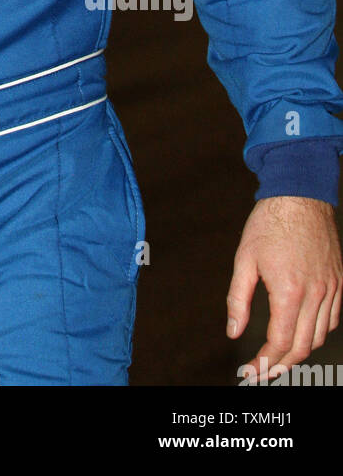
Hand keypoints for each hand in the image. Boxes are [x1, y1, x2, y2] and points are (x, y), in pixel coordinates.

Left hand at [227, 196, 342, 380]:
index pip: (279, 342)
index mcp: (288, 291)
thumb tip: (233, 332)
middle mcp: (314, 294)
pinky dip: (318, 333)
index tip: (251, 371)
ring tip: (280, 358)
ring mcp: (331, 289)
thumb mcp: (244, 259)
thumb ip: (237, 299)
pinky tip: (302, 334)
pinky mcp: (338, 282)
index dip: (264, 362)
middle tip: (263, 372)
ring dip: (300, 352)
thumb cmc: (268, 224)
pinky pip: (332, 319)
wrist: (299, 195)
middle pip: (302, 346)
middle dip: (281, 365)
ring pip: (319, 336)